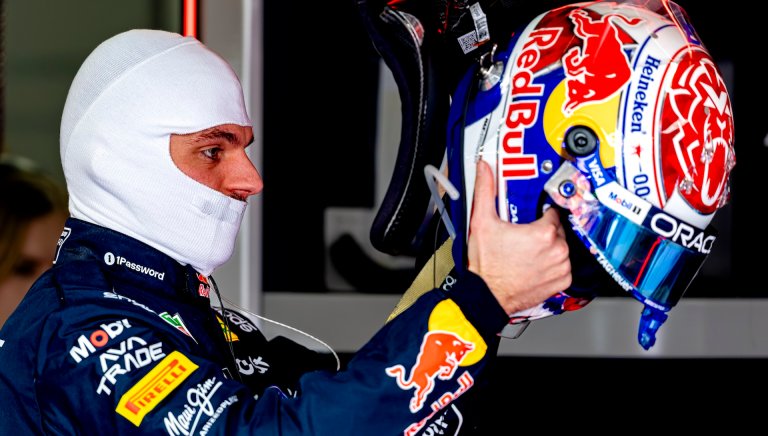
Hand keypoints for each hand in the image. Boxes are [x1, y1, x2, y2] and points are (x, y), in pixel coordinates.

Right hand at [467, 160, 571, 314]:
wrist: (487, 295)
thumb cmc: (487, 265)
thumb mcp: (482, 222)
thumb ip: (486, 191)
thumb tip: (485, 169)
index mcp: (544, 233)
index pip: (552, 213)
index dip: (539, 215)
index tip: (530, 220)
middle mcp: (557, 250)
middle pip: (557, 230)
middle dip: (544, 231)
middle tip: (525, 237)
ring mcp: (561, 267)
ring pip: (562, 248)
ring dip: (549, 248)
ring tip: (529, 252)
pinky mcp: (562, 282)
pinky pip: (564, 266)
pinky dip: (553, 265)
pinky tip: (536, 264)